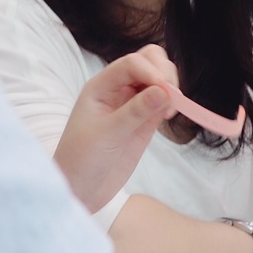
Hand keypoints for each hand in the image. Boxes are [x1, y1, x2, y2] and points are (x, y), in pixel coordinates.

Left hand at [52, 44, 178, 210]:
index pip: (131, 63)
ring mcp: (132, 105)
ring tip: (170, 109)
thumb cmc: (81, 160)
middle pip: (147, 62)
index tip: (164, 90)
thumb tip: (164, 90)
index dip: (151, 71)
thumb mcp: (107, 134)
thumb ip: (135, 111)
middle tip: (171, 97)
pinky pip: (162, 102)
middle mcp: (117, 90)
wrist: (81, 190)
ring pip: (158, 80)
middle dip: (163, 73)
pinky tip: (168, 116)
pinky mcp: (144, 122)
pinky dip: (171, 103)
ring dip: (170, 87)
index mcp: (100, 87)